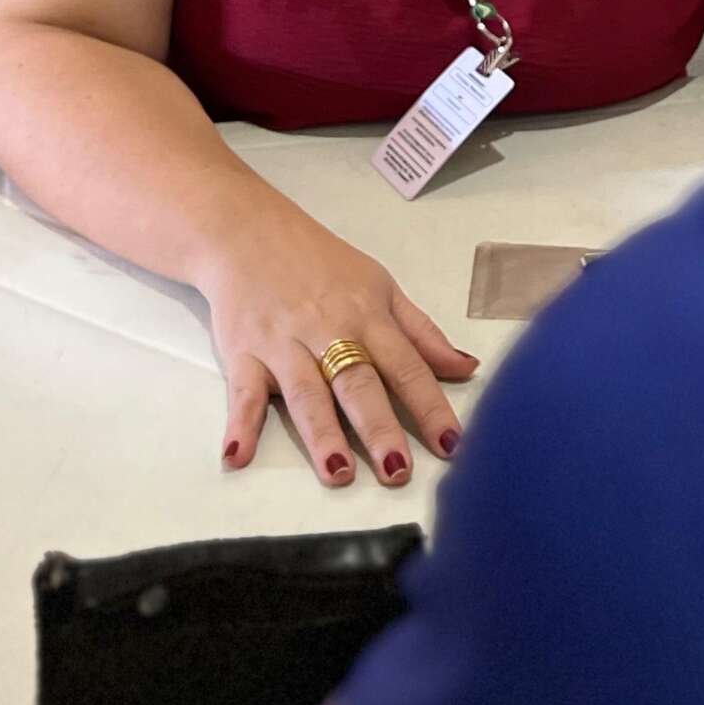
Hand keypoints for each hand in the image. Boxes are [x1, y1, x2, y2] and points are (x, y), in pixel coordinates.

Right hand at [201, 205, 477, 487]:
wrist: (248, 231)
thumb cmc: (320, 264)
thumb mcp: (380, 287)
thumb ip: (420, 333)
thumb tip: (465, 367)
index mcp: (368, 316)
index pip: (407, 366)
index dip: (430, 406)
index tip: (452, 445)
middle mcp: (328, 331)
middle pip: (358, 384)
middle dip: (378, 428)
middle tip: (397, 471)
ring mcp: (283, 343)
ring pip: (305, 392)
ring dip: (321, 433)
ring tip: (338, 473)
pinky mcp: (243, 352)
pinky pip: (242, 392)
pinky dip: (239, 424)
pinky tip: (238, 455)